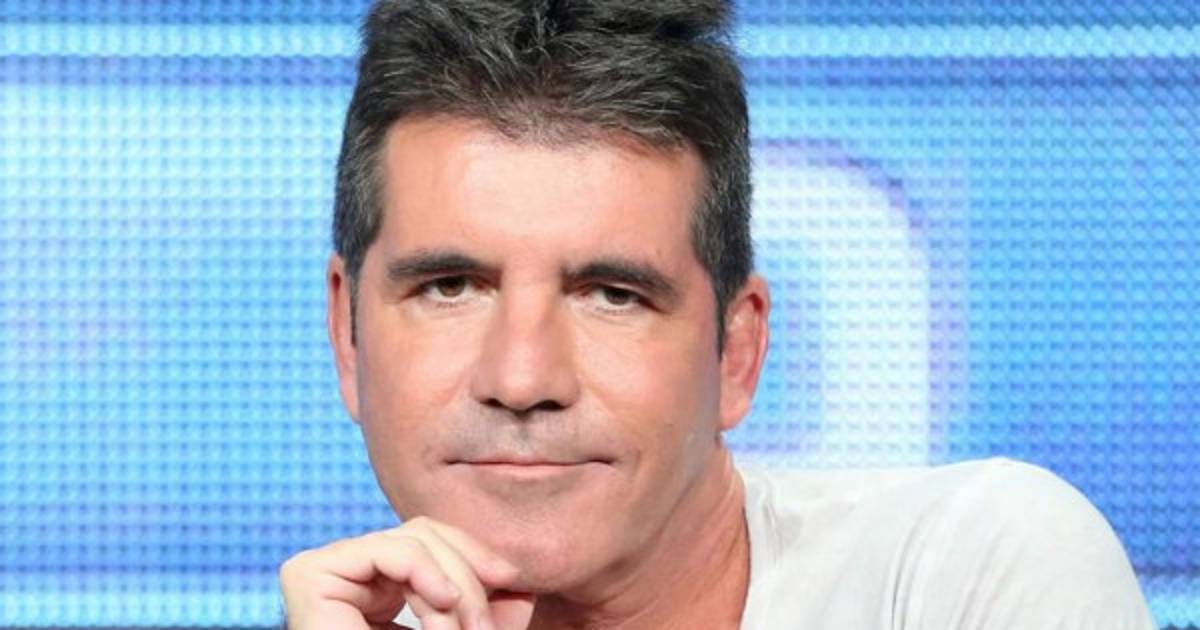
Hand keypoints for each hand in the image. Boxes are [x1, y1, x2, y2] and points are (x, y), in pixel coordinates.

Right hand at [280, 516, 535, 629]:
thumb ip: (488, 613)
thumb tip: (519, 582)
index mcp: (379, 583)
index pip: (431, 540)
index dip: (475, 554)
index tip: (513, 581)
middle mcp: (351, 571)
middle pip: (425, 533)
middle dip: (468, 574)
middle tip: (483, 626)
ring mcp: (328, 569)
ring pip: (412, 538)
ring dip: (452, 585)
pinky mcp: (310, 573)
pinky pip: (386, 550)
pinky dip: (426, 572)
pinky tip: (444, 601)